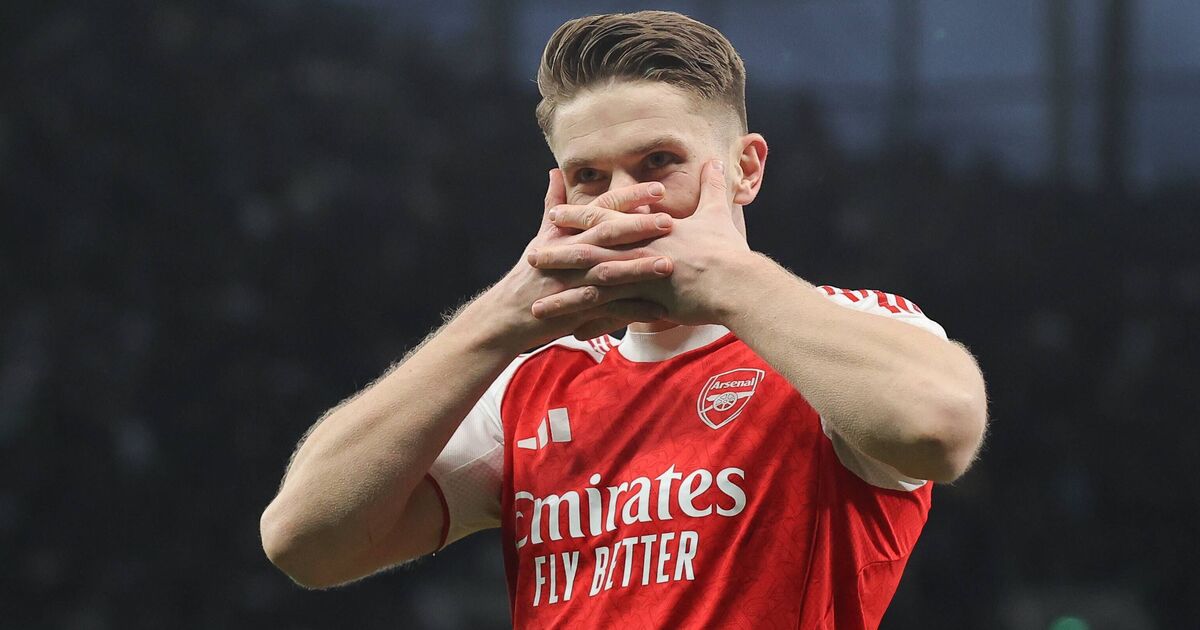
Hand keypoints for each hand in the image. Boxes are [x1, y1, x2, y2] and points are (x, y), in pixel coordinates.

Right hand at [474, 169, 677, 349]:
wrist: (509, 315)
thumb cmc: (530, 274)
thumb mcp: (542, 237)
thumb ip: (553, 204)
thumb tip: (554, 172)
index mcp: (566, 233)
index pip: (600, 207)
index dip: (628, 197)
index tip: (658, 188)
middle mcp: (569, 253)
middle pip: (606, 235)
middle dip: (638, 227)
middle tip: (670, 221)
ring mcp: (572, 282)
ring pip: (608, 271)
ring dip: (638, 269)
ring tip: (668, 264)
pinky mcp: (576, 311)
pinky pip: (609, 311)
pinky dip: (633, 311)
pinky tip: (660, 311)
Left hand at [528, 160, 752, 325]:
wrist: (737, 282)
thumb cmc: (727, 250)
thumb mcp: (717, 213)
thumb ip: (711, 188)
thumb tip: (715, 161)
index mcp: (646, 230)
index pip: (604, 219)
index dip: (577, 217)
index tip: (553, 215)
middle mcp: (636, 251)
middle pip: (587, 251)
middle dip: (557, 254)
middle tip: (530, 255)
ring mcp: (638, 278)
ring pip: (591, 286)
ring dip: (563, 295)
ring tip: (536, 304)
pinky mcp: (646, 304)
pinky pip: (612, 316)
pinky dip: (591, 323)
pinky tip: (571, 333)